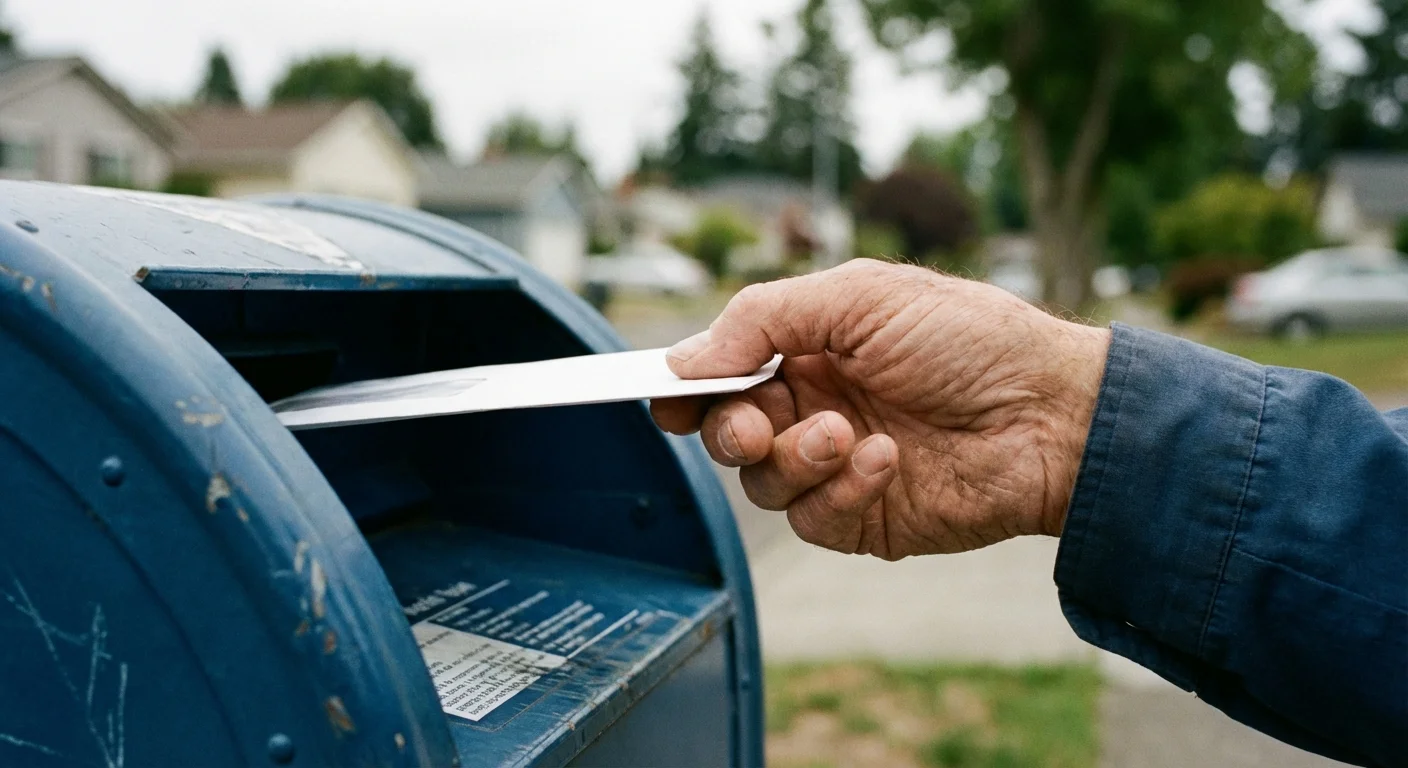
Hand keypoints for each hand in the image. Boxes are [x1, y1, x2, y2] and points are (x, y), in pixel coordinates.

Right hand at [650, 259, 1110, 559]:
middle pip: (726, 432)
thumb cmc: (969, 338)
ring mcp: (836, 465)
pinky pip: (811, 518)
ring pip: (761, 481)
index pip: (724, 373)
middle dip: (729, 428)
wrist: (1052, 412)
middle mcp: (813, 406)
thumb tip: (684, 357)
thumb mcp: (860, 298)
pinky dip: (839, 489)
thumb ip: (764, 319)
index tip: (665, 397)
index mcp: (809, 349)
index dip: (688, 386)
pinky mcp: (863, 516)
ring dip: (793, 457)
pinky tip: (886, 460)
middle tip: (756, 422)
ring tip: (846, 433)